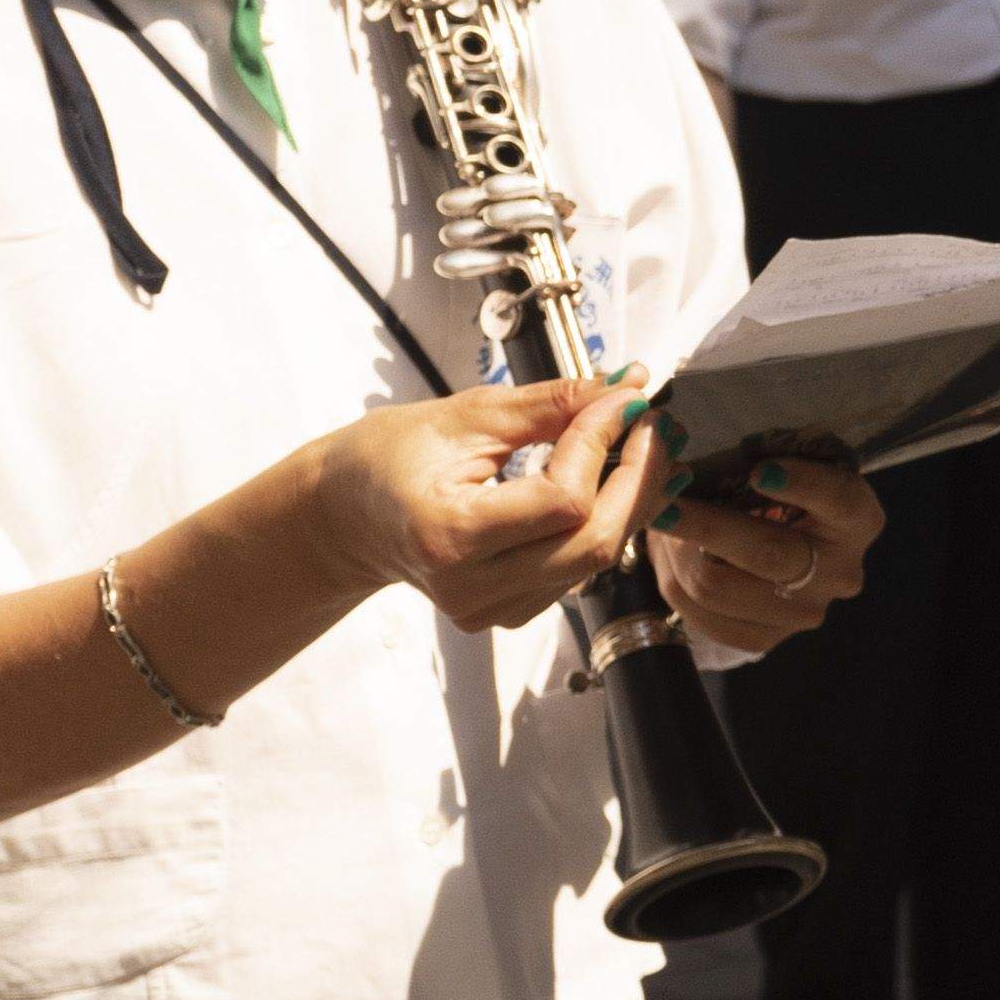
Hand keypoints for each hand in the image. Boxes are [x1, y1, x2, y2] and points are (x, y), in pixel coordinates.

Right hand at [298, 377, 651, 628]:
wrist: (344, 516)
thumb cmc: (387, 457)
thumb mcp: (466, 416)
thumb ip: (550, 405)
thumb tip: (622, 387)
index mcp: (449, 534)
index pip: (562, 501)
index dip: (604, 444)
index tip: (625, 399)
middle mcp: (470, 586)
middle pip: (592, 541)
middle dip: (637, 478)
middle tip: (656, 425)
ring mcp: (488, 608)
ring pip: (593, 560)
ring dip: (630, 499)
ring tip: (647, 447)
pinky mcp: (504, 612)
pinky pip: (576, 571)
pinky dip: (604, 523)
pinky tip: (619, 484)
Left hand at [649, 443, 881, 659]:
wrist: (778, 545)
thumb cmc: (772, 492)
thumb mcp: (771, 464)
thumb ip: (739, 464)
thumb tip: (673, 470)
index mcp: (857, 519)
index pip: (839, 501)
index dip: (802, 485)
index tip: (760, 470)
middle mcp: (840, 572)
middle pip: (765, 552)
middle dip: (704, 525)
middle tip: (659, 503)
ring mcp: (804, 613)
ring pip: (718, 586)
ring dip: (675, 551)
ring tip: (658, 521)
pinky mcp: (766, 639)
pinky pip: (700, 614)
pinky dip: (673, 579)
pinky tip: (669, 555)